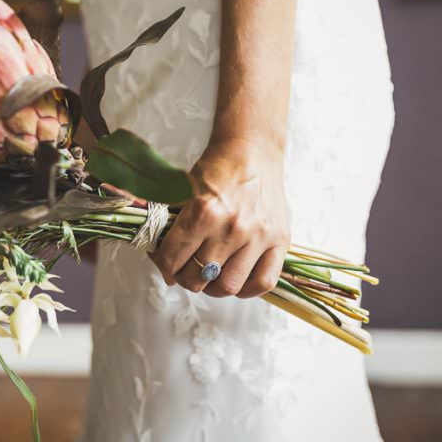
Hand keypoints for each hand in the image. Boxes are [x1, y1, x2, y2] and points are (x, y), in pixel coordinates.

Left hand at [149, 140, 289, 297]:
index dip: (163, 265)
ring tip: (209, 276)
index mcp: (203, 212)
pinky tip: (235, 280)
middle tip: (185, 270)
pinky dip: (247, 290)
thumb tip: (162, 262)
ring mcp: (258, 236)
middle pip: (198, 277)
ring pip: (228, 286)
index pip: (172, 259)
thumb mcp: (182, 190)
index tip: (165, 263)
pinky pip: (263, 283)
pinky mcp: (280, 240)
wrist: (251, 150)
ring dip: (213, 287)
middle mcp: (231, 227)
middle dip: (185, 278)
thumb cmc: (215, 170)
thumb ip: (168, 224)